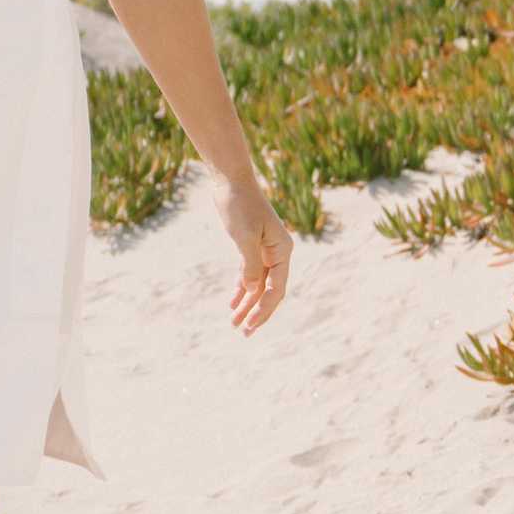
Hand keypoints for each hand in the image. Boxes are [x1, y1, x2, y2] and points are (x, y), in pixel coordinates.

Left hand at [213, 174, 292, 336]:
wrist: (231, 181)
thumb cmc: (240, 205)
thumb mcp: (245, 237)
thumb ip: (250, 266)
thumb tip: (253, 292)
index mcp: (282, 251)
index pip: (276, 289)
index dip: (263, 310)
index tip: (249, 325)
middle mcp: (278, 253)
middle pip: (269, 291)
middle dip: (256, 312)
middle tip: (243, 332)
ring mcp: (265, 250)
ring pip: (258, 285)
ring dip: (247, 304)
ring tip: (234, 323)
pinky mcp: (251, 247)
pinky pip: (249, 274)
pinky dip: (241, 289)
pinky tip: (232, 304)